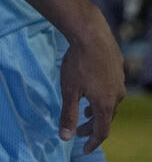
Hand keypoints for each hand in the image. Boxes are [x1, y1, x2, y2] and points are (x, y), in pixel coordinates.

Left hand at [58, 2, 124, 152]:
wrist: (91, 34)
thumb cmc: (78, 63)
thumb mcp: (69, 90)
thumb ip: (68, 115)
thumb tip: (65, 137)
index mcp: (105, 104)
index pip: (102, 131)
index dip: (93, 142)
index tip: (84, 149)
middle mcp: (117, 96)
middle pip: (106, 118)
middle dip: (91, 127)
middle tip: (78, 131)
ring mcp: (119, 82)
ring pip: (109, 104)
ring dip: (97, 112)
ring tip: (85, 113)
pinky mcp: (117, 70)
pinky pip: (111, 91)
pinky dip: (100, 98)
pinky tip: (90, 90)